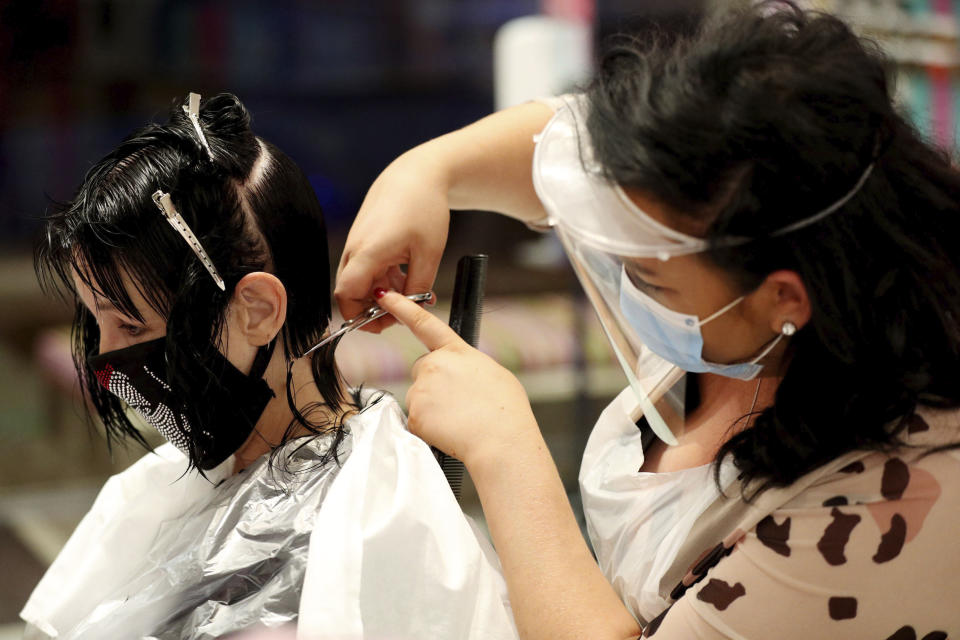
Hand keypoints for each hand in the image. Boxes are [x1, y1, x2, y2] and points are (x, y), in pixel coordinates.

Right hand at [335, 149, 450, 332]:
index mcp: (368, 252)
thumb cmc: (423, 207)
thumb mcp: (429, 254)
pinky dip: (383, 280)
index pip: (347, 296)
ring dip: (382, 294)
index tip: (382, 324)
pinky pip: (367, 270)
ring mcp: (358, 244)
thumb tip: (410, 310)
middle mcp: (355, 249)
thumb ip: (418, 287)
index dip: (359, 316)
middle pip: (351, 293)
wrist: (417, 175)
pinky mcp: (364, 241)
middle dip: (373, 309)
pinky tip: (406, 279)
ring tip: (412, 293)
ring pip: (361, 282)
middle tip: (402, 314)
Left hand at [374, 289, 539, 466]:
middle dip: (433, 385)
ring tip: (460, 419)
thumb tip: (460, 375)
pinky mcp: (414, 415)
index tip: (386, 297)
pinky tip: (451, 431)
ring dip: (433, 408)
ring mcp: (421, 390)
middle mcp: (435, 366)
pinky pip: (417, 421)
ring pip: (419, 398)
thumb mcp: (495, 375)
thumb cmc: (506, 412)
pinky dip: (430, 429)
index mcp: (457, 352)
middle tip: (458, 403)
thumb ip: (469, 367)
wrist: (502, 441)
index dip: (403, 307)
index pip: (424, 324)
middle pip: (422, 371)